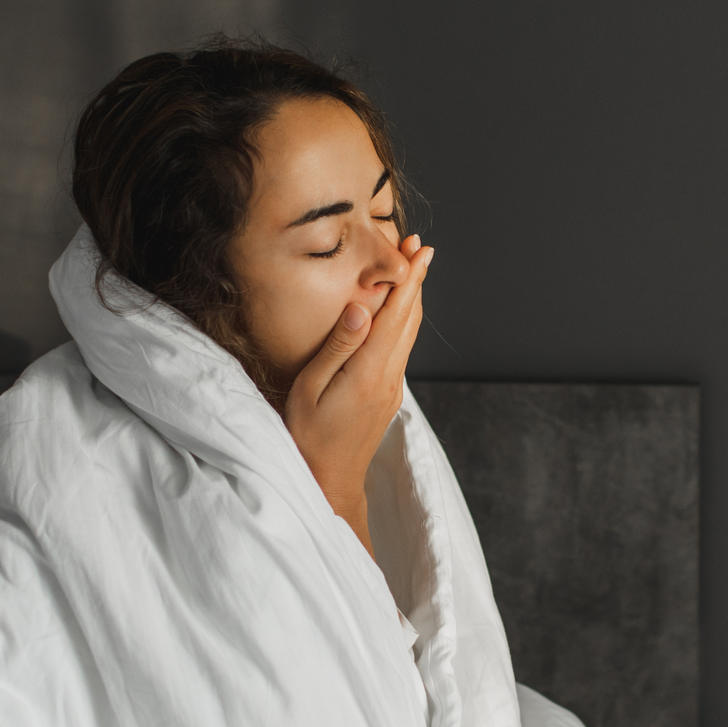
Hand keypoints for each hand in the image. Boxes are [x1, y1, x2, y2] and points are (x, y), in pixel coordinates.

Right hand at [282, 234, 433, 553]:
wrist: (327, 479)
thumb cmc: (307, 434)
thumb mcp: (310, 388)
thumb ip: (338, 347)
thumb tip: (361, 308)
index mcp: (369, 372)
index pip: (396, 316)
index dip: (410, 280)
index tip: (420, 251)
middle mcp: (388, 378)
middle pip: (410, 320)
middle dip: (416, 281)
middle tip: (418, 247)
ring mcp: (392, 388)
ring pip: (409, 334)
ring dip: (412, 300)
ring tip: (413, 270)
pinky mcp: (388, 395)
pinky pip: (401, 348)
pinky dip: (403, 321)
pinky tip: (396, 312)